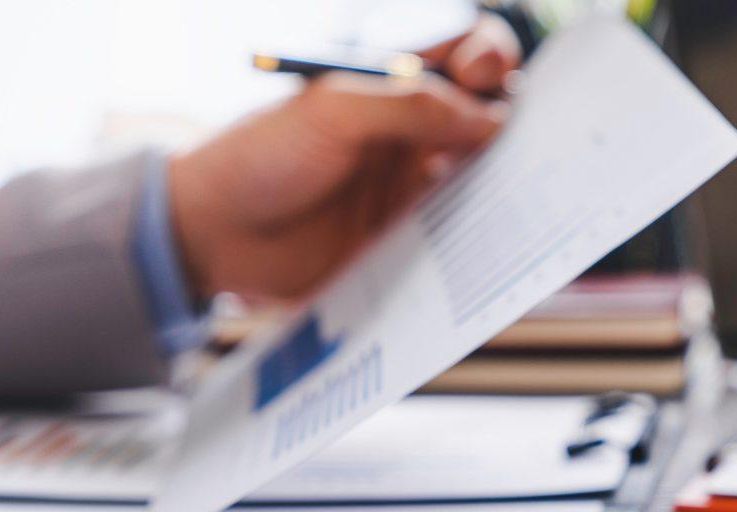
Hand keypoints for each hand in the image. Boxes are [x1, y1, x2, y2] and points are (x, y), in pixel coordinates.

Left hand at [169, 14, 520, 301]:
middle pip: (481, 111)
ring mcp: (404, 181)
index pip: (461, 52)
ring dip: (501, 175)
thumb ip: (412, 108)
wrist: (213, 231)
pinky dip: (478, 226)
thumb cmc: (261, 155)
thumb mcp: (335, 113)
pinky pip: (452, 226)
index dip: (487, 56)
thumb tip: (491, 117)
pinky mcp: (399, 234)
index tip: (486, 76)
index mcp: (389, 82)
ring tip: (522, 184)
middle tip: (523, 137)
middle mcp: (405, 127)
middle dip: (511, 118)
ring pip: (476, 170)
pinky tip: (493, 230)